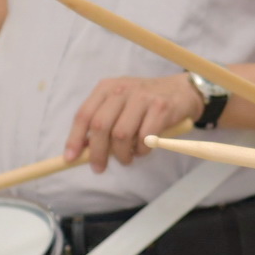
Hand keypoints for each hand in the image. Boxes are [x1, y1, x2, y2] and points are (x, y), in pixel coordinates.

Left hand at [67, 72, 200, 169]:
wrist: (182, 90)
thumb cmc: (146, 102)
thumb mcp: (120, 103)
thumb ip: (103, 121)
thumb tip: (83, 149)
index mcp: (107, 87)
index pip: (84, 114)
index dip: (75, 138)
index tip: (71, 158)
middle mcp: (122, 89)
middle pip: (100, 126)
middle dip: (97, 153)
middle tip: (99, 167)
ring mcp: (142, 97)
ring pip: (121, 135)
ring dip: (122, 154)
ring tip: (127, 158)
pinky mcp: (161, 108)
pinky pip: (144, 138)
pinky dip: (141, 150)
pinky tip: (143, 149)